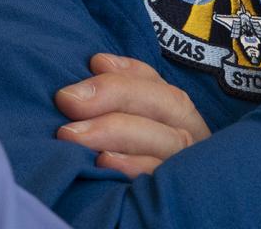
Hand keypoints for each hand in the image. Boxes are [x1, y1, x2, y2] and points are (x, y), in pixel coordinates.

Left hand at [56, 54, 210, 176]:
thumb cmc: (138, 164)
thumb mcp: (138, 127)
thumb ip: (125, 97)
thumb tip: (97, 62)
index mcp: (183, 120)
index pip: (162, 85)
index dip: (129, 71)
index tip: (93, 62)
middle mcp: (192, 141)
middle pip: (167, 105)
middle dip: (115, 95)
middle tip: (68, 99)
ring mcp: (187, 171)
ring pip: (164, 142)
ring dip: (116, 131)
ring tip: (72, 134)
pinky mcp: (176, 199)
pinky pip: (159, 180)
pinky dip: (132, 169)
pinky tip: (102, 164)